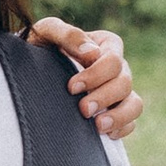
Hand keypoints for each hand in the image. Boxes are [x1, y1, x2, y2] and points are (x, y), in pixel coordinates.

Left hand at [34, 15, 142, 145]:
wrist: (30, 69)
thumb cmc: (40, 46)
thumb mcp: (47, 32)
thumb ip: (68, 35)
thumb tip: (92, 53)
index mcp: (106, 45)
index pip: (113, 61)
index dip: (96, 75)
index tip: (72, 87)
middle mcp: (117, 68)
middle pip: (124, 83)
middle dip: (104, 98)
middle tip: (83, 110)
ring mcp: (118, 91)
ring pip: (134, 104)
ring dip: (119, 116)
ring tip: (98, 126)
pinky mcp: (115, 111)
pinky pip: (130, 123)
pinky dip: (122, 129)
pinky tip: (102, 133)